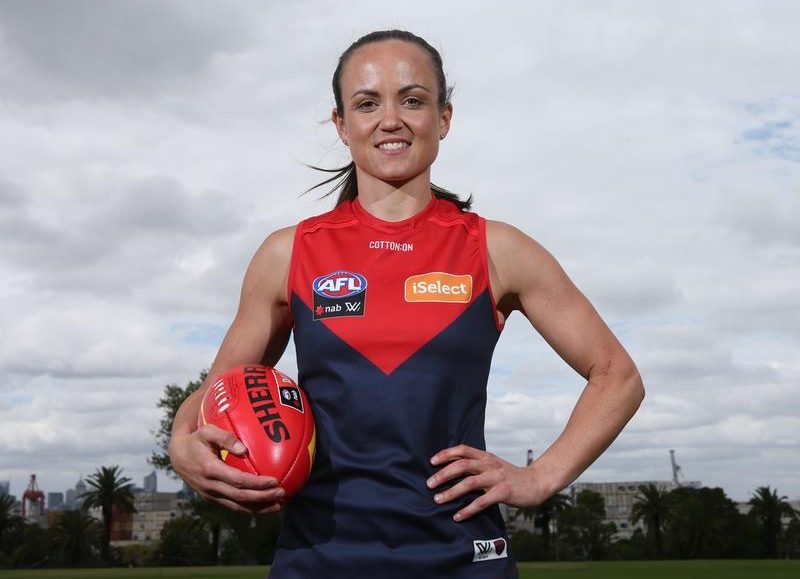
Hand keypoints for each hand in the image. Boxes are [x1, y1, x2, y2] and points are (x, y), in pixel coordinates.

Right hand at [169, 423, 284, 513]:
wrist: (177, 457)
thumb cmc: (197, 440)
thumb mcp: (207, 431)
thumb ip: (225, 437)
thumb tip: (244, 449)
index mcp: (210, 470)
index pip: (238, 481)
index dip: (257, 483)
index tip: (275, 481)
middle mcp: (210, 486)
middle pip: (240, 497)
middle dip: (263, 497)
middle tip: (282, 493)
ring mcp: (210, 495)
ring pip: (237, 507)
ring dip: (259, 508)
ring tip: (278, 506)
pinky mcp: (212, 499)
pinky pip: (232, 507)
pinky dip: (249, 509)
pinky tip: (264, 507)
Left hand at [427, 445, 546, 521]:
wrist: (536, 483)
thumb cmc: (511, 476)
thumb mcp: (494, 465)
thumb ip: (477, 465)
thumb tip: (453, 470)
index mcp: (486, 456)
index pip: (463, 449)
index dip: (446, 454)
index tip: (432, 461)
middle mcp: (490, 464)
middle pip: (462, 465)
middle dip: (443, 474)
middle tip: (429, 484)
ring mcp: (497, 478)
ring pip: (469, 482)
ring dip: (451, 492)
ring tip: (438, 499)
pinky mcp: (503, 492)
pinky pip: (481, 501)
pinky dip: (468, 509)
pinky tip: (458, 516)